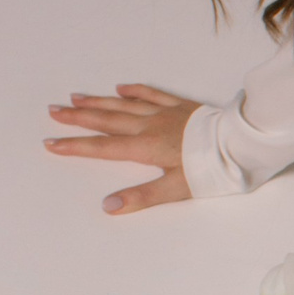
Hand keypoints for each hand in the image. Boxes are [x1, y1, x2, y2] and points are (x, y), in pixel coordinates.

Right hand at [45, 84, 198, 213]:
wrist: (243, 141)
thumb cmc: (213, 169)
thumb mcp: (178, 189)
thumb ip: (142, 197)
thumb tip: (108, 207)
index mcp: (146, 147)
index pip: (103, 147)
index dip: (76, 146)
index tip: (51, 143)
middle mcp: (150, 126)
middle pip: (107, 121)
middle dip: (78, 117)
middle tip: (53, 110)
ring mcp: (166, 113)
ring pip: (124, 105)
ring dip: (99, 102)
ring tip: (76, 97)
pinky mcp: (182, 106)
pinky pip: (152, 94)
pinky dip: (135, 91)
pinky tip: (122, 87)